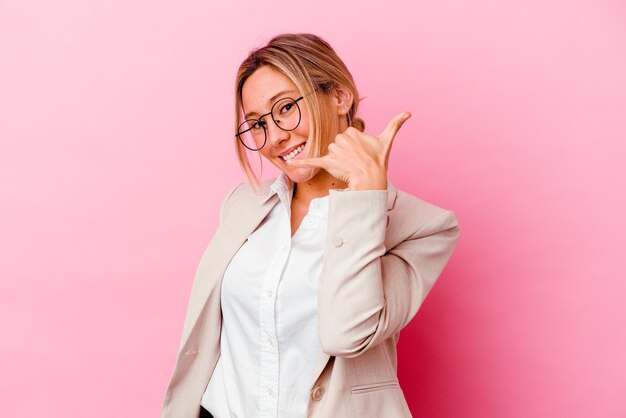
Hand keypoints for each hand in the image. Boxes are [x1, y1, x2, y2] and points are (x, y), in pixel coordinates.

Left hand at [286, 112, 411, 190]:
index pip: (346, 137)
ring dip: (336, 162)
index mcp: (352, 131)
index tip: (360, 154)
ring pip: (330, 154)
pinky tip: (290, 163)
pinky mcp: (327, 162)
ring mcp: (334, 150)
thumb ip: (396, 124)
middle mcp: (341, 138)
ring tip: (348, 168)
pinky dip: (300, 162)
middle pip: (337, 145)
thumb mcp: (387, 140)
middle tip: (354, 162)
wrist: (372, 179)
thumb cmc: (378, 161)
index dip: (352, 147)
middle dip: (343, 154)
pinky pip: (311, 161)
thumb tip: (408, 112)